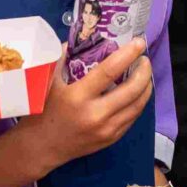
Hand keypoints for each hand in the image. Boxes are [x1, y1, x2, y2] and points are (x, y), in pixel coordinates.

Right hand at [19, 39, 151, 170]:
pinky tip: (138, 92)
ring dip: (146, 87)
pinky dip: (138, 102)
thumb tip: (82, 38)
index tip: (139, 43)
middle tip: (144, 59)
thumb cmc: (42, 111)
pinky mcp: (111, 139)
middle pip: (132, 90)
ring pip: (137, 105)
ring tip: (145, 74)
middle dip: (144, 71)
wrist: (40, 148)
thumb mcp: (47, 81)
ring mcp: (106, 130)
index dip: (128, 55)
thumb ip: (64, 57)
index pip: (109, 71)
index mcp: (77, 96)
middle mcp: (95, 114)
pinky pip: (132, 118)